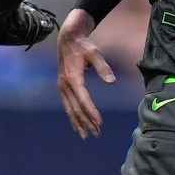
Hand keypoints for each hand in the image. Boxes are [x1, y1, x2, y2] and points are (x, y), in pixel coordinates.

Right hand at [57, 9, 114, 138]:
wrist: (68, 40)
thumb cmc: (84, 46)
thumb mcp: (95, 53)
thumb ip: (103, 67)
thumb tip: (112, 82)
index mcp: (73, 78)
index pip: (84, 100)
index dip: (92, 112)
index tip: (100, 122)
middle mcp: (65, 85)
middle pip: (76, 108)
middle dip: (86, 122)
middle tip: (96, 134)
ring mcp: (62, 87)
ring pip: (70, 109)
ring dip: (78, 122)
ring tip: (86, 135)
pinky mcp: (62, 87)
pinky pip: (67, 105)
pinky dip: (72, 116)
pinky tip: (77, 125)